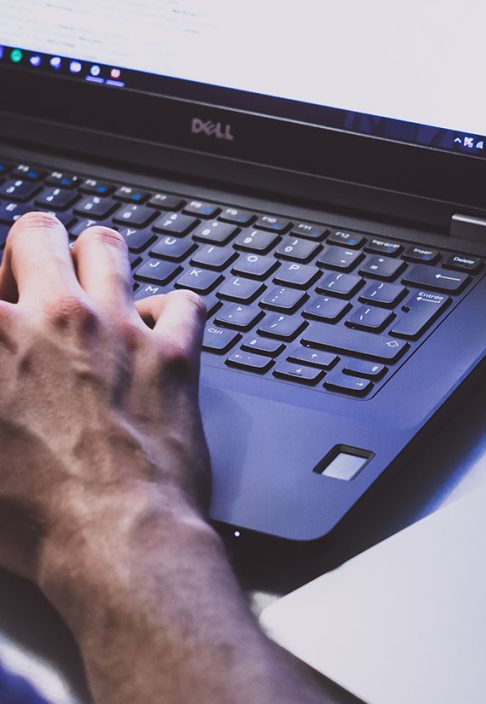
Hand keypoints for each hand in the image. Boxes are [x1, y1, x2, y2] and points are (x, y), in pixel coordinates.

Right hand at [0, 213, 209, 584]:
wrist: (115, 538)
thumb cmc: (29, 514)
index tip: (0, 310)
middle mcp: (54, 315)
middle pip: (37, 231)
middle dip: (29, 247)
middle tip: (29, 281)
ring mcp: (119, 327)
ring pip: (108, 246)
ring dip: (95, 259)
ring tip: (90, 287)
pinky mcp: (172, 352)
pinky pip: (183, 300)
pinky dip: (168, 311)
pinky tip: (154, 332)